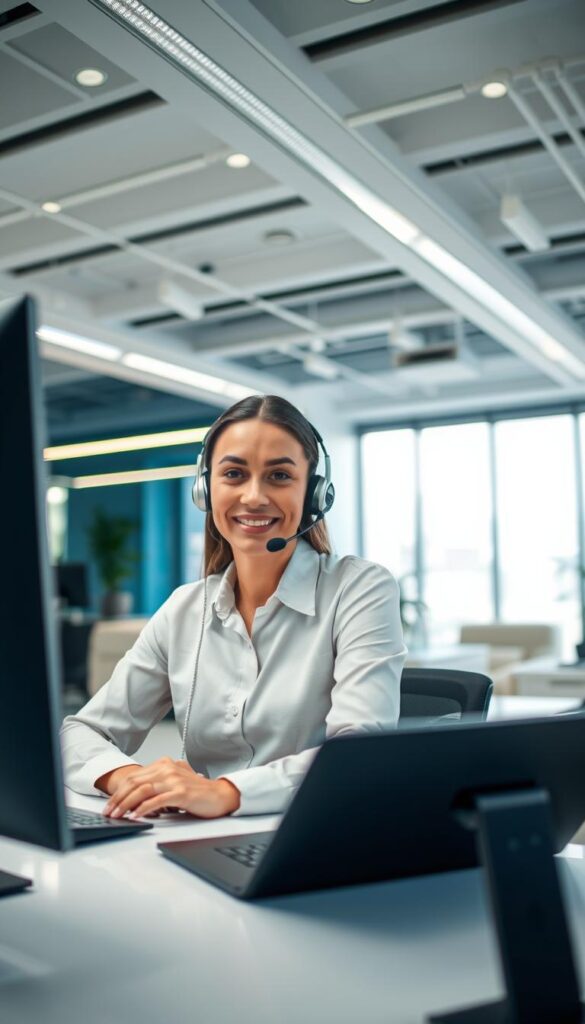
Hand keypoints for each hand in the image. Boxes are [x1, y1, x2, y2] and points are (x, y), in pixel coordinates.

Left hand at [102, 757, 240, 818]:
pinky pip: (157, 801)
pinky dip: (143, 809)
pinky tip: (135, 816)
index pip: (134, 777)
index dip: (119, 792)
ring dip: (126, 804)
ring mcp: (174, 780)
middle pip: (135, 783)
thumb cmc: (197, 792)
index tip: (109, 804)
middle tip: (108, 812)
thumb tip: (134, 797)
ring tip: (118, 815)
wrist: (220, 795)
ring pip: (142, 791)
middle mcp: (167, 769)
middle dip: (118, 799)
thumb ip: (157, 784)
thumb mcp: (174, 782)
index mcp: (164, 764)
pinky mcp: (181, 792)